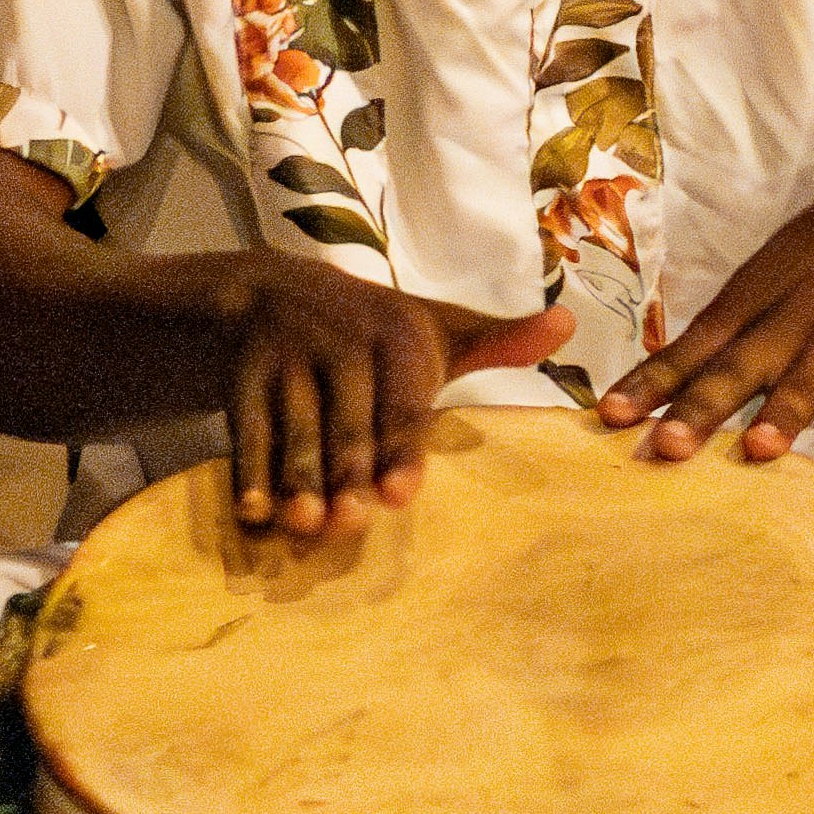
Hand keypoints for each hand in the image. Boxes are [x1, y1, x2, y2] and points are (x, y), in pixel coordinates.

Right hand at [219, 261, 566, 538]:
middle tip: (351, 522)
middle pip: (346, 424)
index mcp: (396, 335)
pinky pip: (245, 429)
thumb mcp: (433, 327)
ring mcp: (288, 359)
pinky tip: (252, 511)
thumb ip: (497, 341)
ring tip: (304, 524)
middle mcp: (340, 343)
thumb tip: (569, 321)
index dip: (400, 450)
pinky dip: (248, 470)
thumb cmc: (371, 329)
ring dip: (297, 479)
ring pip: (295, 430)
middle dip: (346, 473)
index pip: (402, 403)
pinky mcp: (243, 377)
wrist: (269, 289)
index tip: (400, 494)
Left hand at [614, 155, 813, 467]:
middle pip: (733, 373)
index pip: (687, 349)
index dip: (648, 382)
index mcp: (742, 308)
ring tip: (760, 450)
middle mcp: (778, 332)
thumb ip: (723, 329)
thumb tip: (668, 379)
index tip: (610, 415)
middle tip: (667, 446)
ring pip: (799, 389)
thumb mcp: (759, 276)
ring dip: (779, 419)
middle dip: (699, 410)